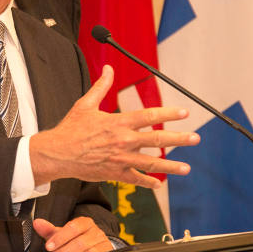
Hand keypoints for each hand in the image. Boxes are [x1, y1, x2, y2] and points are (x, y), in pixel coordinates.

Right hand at [30, 65, 199, 187]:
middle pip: (157, 139)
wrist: (57, 154)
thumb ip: (101, 86)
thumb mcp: (85, 104)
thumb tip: (108, 68)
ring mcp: (121, 159)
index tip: (185, 112)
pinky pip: (135, 179)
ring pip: (151, 163)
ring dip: (170, 166)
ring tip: (186, 168)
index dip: (168, 113)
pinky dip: (148, 182)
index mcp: (118, 122)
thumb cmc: (71, 129)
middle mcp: (123, 141)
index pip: (149, 115)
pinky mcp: (115, 174)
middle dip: (178, 139)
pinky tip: (159, 183)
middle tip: (195, 139)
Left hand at [33, 217, 112, 251]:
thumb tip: (37, 223)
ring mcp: (102, 244)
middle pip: (80, 242)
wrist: (95, 245)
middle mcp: (96, 232)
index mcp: (85, 223)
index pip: (73, 227)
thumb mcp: (63, 234)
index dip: (60, 237)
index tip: (48, 246)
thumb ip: (50, 230)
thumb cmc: (76, 239)